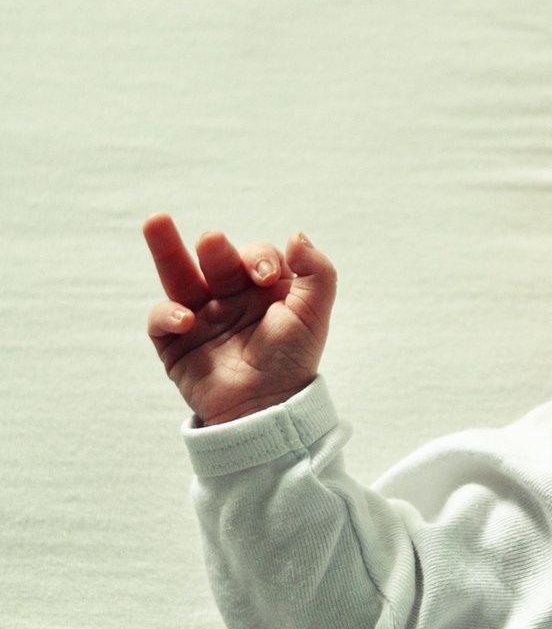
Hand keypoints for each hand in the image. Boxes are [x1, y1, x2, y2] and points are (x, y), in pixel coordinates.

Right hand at [144, 214, 336, 424]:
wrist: (268, 408)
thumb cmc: (293, 360)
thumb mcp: (315, 314)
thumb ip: (318, 272)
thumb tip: (296, 235)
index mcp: (265, 288)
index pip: (256, 257)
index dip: (259, 257)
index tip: (264, 277)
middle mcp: (231, 296)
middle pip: (215, 258)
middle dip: (214, 246)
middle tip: (213, 241)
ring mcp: (201, 316)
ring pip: (178, 275)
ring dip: (166, 248)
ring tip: (156, 220)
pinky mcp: (176, 341)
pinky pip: (162, 318)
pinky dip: (167, 314)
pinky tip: (184, 318)